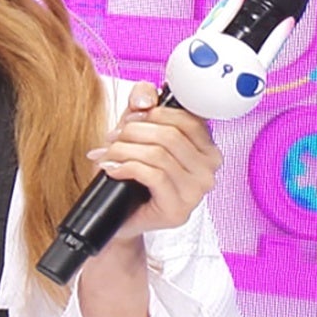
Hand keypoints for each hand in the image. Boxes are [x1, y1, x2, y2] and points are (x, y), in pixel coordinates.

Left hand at [88, 82, 220, 240]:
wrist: (120, 218)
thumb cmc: (131, 178)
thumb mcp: (136, 134)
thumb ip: (143, 107)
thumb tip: (145, 98)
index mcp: (206, 149)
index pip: (187, 119)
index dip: (153, 114)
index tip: (130, 119)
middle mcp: (208, 170)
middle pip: (169, 136)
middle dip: (132, 133)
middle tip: (112, 140)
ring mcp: (196, 192)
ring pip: (158, 155)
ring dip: (124, 151)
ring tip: (107, 156)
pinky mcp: (178, 209)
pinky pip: (153, 176)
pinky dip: (126, 168)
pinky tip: (113, 170)